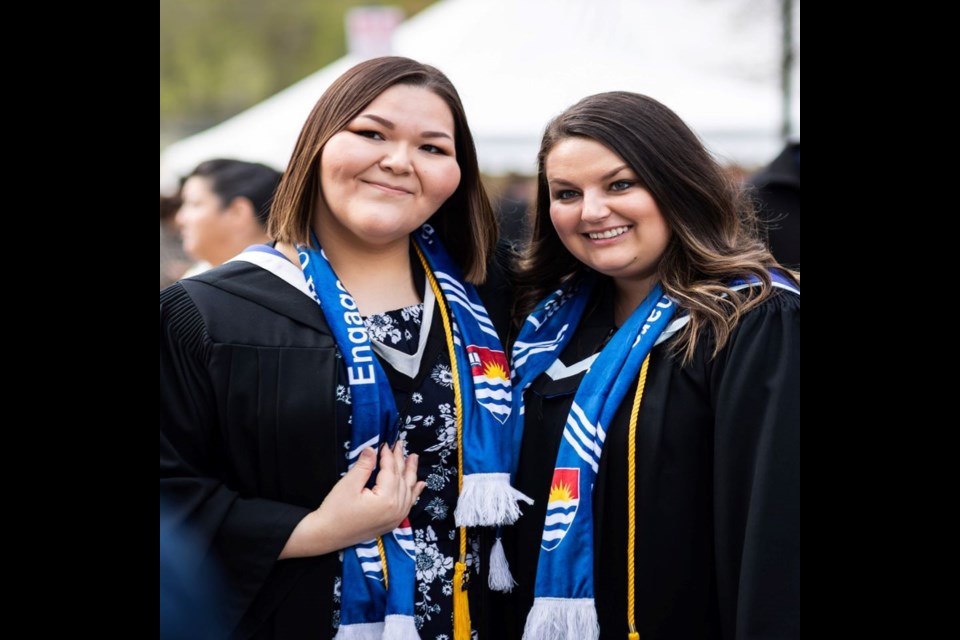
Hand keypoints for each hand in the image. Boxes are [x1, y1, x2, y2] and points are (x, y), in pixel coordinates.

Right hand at [279, 442, 425, 558]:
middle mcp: (396, 509)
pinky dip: (414, 492)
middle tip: (400, 444)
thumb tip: (372, 449)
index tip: (385, 442)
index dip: (387, 455)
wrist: (327, 535)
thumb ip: (364, 466)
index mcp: (386, 499)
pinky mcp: (391, 523)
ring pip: (408, 490)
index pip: (391, 471)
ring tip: (413, 458)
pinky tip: (419, 484)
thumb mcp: (349, 484)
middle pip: (401, 479)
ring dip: (410, 473)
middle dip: (400, 460)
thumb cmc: (336, 510)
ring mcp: (396, 518)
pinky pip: (408, 504)